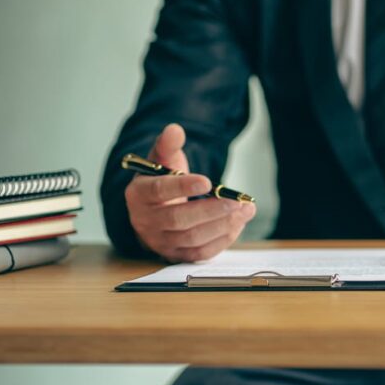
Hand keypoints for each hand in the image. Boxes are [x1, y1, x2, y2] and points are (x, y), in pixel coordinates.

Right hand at [125, 123, 256, 261]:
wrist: (155, 209)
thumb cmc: (161, 180)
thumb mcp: (162, 159)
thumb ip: (168, 144)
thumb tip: (175, 130)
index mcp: (138, 194)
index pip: (158, 191)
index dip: (183, 187)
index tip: (208, 181)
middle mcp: (146, 221)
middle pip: (179, 219)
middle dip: (211, 210)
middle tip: (237, 201)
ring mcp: (161, 242)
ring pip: (193, 238)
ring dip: (223, 225)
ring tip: (246, 210)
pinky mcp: (177, 255)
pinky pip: (201, 252)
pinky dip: (223, 239)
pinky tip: (239, 223)